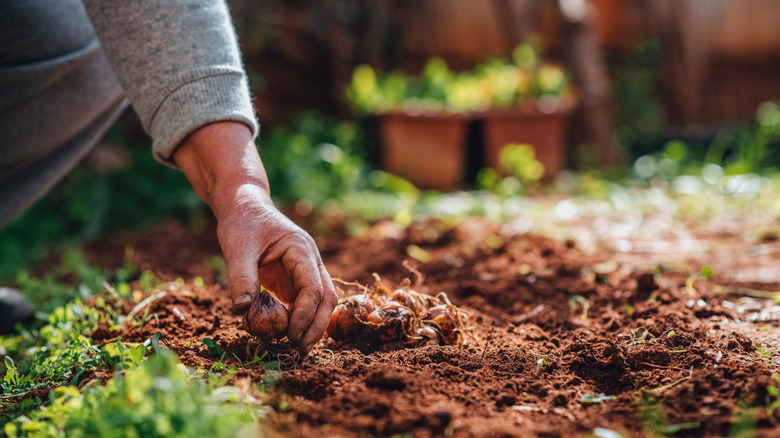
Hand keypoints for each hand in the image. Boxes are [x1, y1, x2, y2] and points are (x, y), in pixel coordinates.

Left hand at [173, 122, 336, 354]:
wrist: (243, 204)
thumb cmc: (242, 221)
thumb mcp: (237, 247)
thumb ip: (241, 278)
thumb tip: (243, 311)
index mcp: (302, 249)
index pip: (313, 287)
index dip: (305, 315)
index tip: (289, 335)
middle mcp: (309, 261)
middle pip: (326, 298)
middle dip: (316, 326)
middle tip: (299, 351)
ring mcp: (304, 270)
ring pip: (320, 303)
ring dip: (311, 326)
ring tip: (296, 348)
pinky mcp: (293, 279)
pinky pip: (303, 303)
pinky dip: (299, 320)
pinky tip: (286, 336)